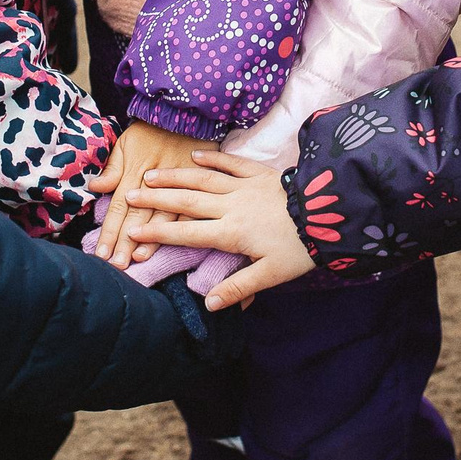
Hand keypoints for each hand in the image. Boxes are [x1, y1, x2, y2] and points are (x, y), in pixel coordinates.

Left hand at [94, 120, 215, 267]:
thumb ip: (112, 168)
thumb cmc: (150, 130)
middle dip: (125, 243)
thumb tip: (95, 187)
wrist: (186, 112)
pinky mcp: (196, 184)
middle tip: (117, 266)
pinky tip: (174, 243)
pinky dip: (180, 227)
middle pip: (137, 217)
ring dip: (150, 239)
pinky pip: (188, 209)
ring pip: (161, 217)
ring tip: (138, 259)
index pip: (117, 208)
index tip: (101, 254)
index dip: (109, 232)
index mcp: (134, 172)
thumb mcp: (126, 143)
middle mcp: (154, 182)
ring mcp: (177, 184)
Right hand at [126, 151, 316, 309]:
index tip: (134, 234)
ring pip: (202, 179)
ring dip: (175, 177)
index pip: (187, 234)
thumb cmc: (301, 247)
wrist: (330, 212)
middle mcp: (231, 206)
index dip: (159, 235)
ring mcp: (244, 186)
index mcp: (231, 232)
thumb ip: (239, 287)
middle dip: (156, 200)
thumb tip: (210, 304)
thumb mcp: (272, 274)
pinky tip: (196, 155)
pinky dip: (213, 158)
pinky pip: (231, 162)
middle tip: (130, 195)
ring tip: (151, 174)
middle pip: (186, 202)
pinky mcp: (260, 173)